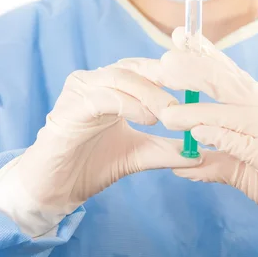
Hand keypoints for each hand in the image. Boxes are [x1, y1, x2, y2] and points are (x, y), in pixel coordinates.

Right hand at [0, 58, 198, 235]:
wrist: (56, 189)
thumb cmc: (93, 165)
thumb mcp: (138, 154)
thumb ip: (166, 150)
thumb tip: (199, 153)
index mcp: (111, 85)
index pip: (146, 67)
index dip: (173, 71)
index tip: (201, 80)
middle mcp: (95, 80)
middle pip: (136, 67)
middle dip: (166, 78)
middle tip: (191, 94)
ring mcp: (80, 90)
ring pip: (122, 78)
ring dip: (151, 94)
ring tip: (171, 113)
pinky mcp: (69, 107)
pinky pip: (104, 97)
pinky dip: (130, 105)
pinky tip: (149, 119)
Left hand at [142, 28, 257, 256]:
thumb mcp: (242, 166)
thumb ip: (214, 158)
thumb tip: (178, 161)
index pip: (231, 72)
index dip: (204, 53)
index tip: (179, 37)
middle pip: (229, 82)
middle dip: (194, 71)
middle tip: (164, 64)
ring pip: (232, 111)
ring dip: (196, 111)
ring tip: (167, 114)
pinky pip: (242, 143)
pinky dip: (219, 136)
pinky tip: (197, 133)